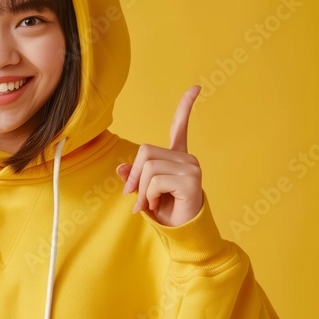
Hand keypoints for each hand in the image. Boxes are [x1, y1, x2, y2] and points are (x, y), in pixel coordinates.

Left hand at [116, 86, 203, 227]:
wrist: (181, 231)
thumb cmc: (164, 209)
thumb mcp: (142, 190)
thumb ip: (134, 176)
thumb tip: (121, 167)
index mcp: (176, 157)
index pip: (180, 126)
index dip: (185, 106)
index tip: (196, 87)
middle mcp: (187, 158)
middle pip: (146, 152)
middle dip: (135, 175)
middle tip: (134, 195)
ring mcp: (192, 168)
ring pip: (148, 168)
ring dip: (141, 190)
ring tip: (148, 203)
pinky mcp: (191, 181)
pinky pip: (155, 181)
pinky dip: (148, 196)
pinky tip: (156, 204)